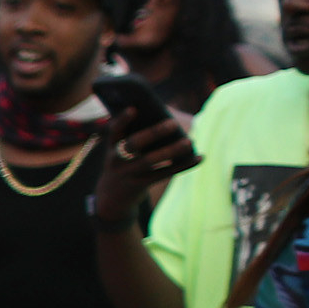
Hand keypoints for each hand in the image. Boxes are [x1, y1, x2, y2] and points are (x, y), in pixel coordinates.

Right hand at [93, 106, 196, 226]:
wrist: (110, 198)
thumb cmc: (122, 164)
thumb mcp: (120, 151)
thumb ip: (135, 135)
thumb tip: (167, 120)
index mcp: (111, 146)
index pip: (115, 130)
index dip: (122, 120)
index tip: (134, 109)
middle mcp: (116, 160)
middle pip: (133, 144)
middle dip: (153, 133)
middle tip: (173, 123)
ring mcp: (127, 173)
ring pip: (150, 161)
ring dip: (171, 151)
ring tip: (189, 142)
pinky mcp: (140, 185)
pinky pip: (164, 174)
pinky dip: (183, 166)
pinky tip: (199, 157)